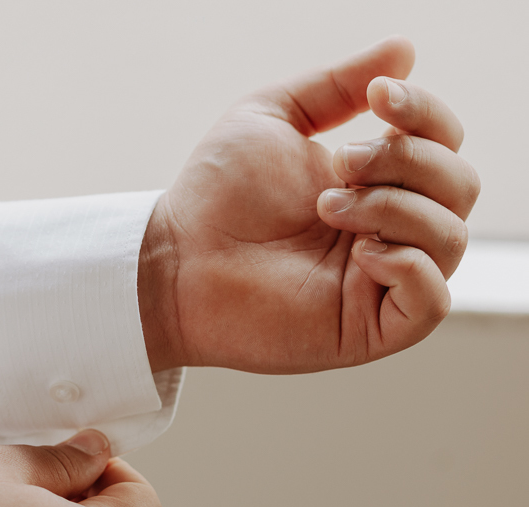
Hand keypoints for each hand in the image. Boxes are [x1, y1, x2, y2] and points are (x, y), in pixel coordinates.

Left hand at [140, 36, 479, 373]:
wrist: (176, 258)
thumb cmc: (216, 193)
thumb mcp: (273, 116)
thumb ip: (336, 85)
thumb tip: (403, 51)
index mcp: (372, 181)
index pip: (442, 144)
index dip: (425, 113)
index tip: (378, 95)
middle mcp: (386, 228)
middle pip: (458, 185)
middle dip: (405, 160)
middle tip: (338, 165)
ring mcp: (380, 279)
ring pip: (451, 237)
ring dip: (394, 207)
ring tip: (327, 207)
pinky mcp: (369, 327)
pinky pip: (433, 302)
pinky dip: (411, 266)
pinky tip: (361, 253)